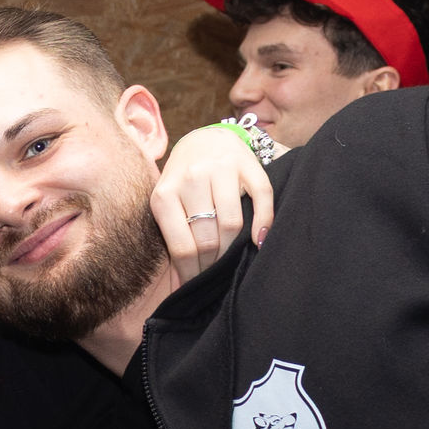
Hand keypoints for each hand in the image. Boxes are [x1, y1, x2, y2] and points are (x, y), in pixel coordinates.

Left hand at [152, 125, 274, 282]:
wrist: (203, 141)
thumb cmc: (183, 184)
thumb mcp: (167, 206)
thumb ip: (172, 239)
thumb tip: (179, 286)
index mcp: (164, 195)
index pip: (183, 248)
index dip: (193, 273)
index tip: (197, 285)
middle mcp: (191, 178)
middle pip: (208, 240)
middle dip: (213, 264)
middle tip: (215, 273)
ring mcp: (220, 168)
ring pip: (232, 224)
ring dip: (234, 249)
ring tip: (231, 258)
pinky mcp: (247, 163)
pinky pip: (262, 198)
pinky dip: (264, 224)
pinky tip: (259, 240)